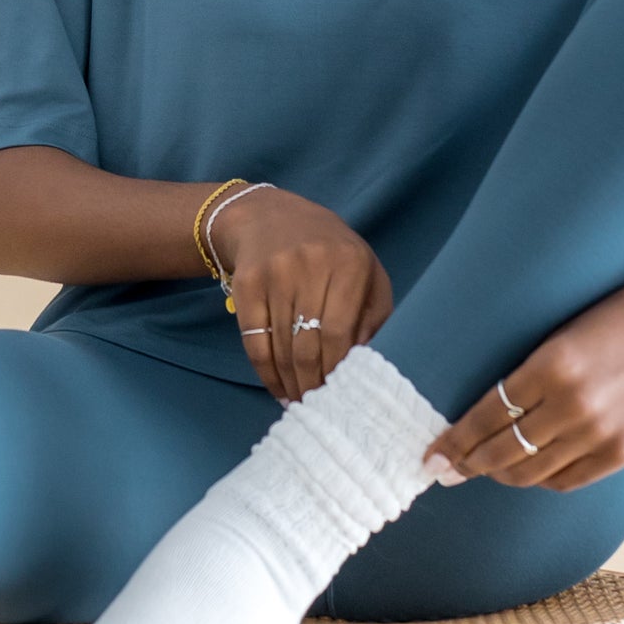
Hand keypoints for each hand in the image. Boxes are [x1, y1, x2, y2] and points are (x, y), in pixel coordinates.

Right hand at [213, 186, 394, 399]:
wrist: (270, 216)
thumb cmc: (331, 252)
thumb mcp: (366, 271)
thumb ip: (376, 314)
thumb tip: (368, 364)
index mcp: (349, 263)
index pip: (340, 333)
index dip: (337, 370)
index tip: (340, 395)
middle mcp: (309, 265)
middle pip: (308, 344)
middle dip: (312, 384)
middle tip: (318, 407)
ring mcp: (274, 273)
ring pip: (281, 347)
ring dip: (290, 383)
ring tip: (300, 403)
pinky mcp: (247, 283)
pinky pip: (254, 341)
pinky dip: (266, 372)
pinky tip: (277, 387)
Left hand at [427, 268, 623, 491]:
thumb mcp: (565, 329)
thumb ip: (529, 369)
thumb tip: (484, 405)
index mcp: (553, 364)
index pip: (485, 415)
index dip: (453, 440)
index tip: (430, 453)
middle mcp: (574, 405)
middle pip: (501, 451)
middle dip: (465, 464)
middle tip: (441, 470)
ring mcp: (602, 433)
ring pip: (530, 473)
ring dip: (498, 474)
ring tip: (480, 470)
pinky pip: (566, 480)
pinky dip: (539, 479)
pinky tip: (526, 470)